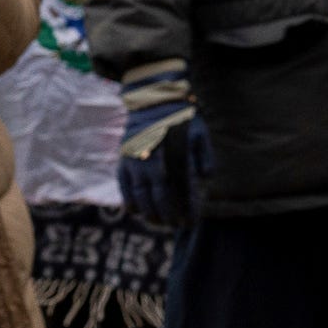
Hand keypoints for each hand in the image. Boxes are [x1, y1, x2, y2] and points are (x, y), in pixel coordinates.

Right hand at [117, 59, 211, 227]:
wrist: (152, 102)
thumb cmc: (181, 119)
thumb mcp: (200, 134)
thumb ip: (204, 157)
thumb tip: (205, 178)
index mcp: (174, 155)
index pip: (181, 190)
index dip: (185, 208)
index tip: (190, 222)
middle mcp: (153, 161)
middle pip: (159, 197)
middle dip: (168, 215)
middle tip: (176, 226)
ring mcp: (134, 162)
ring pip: (140, 195)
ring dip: (149, 213)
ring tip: (158, 223)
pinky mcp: (123, 161)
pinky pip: (124, 187)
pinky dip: (129, 201)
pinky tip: (136, 212)